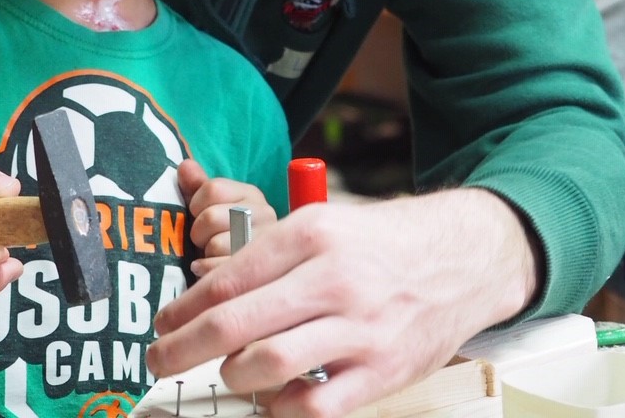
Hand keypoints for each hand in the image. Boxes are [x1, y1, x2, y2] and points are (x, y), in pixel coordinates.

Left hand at [146, 188, 540, 417]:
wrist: (463, 258)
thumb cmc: (381, 245)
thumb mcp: (324, 226)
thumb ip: (272, 257)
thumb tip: (208, 296)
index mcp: (312, 236)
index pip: (228, 278)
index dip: (184, 308)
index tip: (164, 323)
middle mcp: (333, 280)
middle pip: (236, 324)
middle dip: (184, 348)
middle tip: (161, 358)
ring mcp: (360, 329)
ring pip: (268, 365)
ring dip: (232, 376)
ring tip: (227, 373)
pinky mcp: (383, 371)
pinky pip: (316, 405)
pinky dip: (282, 408)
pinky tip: (272, 398)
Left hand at [177, 158, 276, 275]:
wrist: (236, 276)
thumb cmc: (217, 238)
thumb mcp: (206, 208)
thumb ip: (196, 186)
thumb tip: (185, 166)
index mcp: (252, 195)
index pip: (212, 188)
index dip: (195, 205)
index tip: (199, 216)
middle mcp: (266, 216)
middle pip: (210, 217)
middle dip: (199, 232)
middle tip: (205, 240)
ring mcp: (266, 247)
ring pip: (215, 244)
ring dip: (205, 253)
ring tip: (213, 255)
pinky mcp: (260, 275)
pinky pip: (218, 270)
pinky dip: (205, 270)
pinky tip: (208, 269)